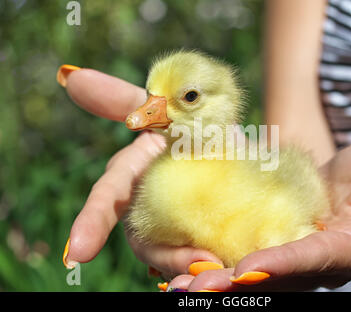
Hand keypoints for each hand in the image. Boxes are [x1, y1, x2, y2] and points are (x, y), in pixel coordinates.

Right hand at [59, 67, 222, 279]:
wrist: (230, 143)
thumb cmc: (190, 122)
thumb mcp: (163, 107)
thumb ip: (121, 98)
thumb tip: (70, 77)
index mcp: (133, 177)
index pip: (108, 200)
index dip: (91, 225)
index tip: (78, 254)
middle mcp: (144, 206)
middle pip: (143, 238)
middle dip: (165, 254)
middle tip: (202, 262)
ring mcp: (170, 227)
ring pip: (170, 256)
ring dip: (189, 265)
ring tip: (220, 267)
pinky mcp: (195, 240)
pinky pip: (196, 261)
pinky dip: (206, 268)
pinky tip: (226, 270)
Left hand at [167, 140, 350, 290]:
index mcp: (347, 248)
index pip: (310, 258)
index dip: (279, 265)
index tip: (244, 271)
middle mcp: (317, 262)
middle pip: (272, 276)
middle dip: (232, 284)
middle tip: (189, 289)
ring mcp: (295, 255)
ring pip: (254, 274)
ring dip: (216, 279)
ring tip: (176, 283)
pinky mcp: (279, 242)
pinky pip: (247, 255)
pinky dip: (219, 261)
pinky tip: (187, 261)